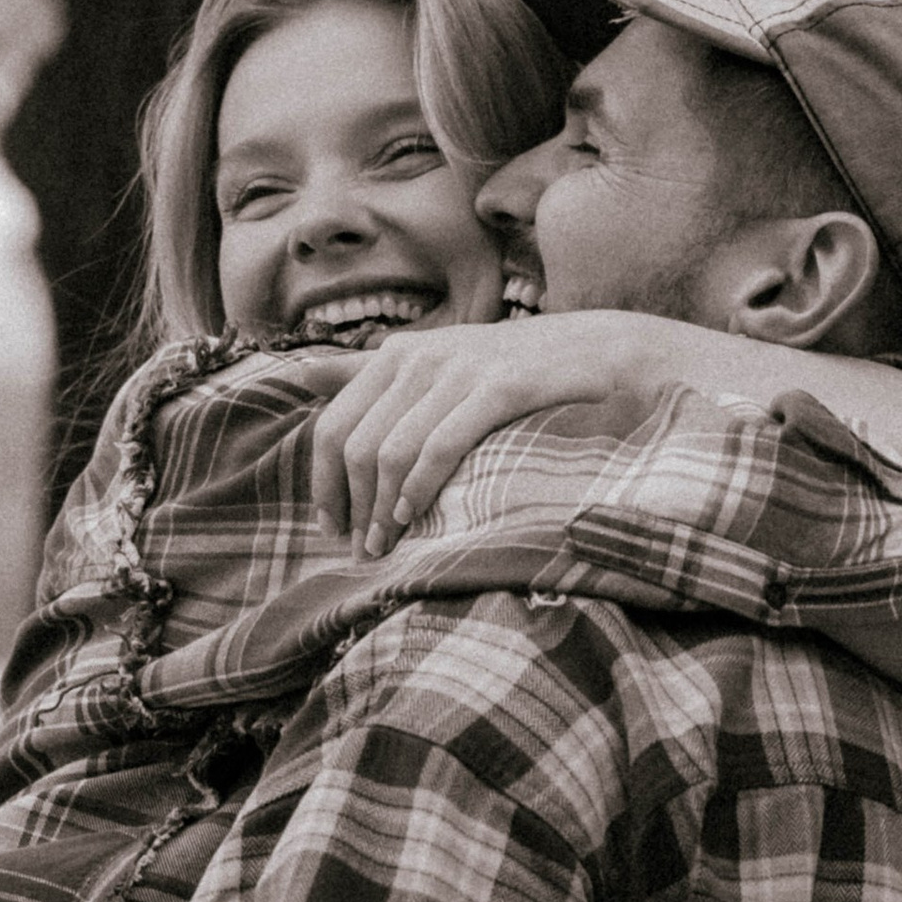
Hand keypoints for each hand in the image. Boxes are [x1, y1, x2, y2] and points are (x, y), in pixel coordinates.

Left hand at [304, 312, 712, 555]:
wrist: (602, 351)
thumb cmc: (515, 371)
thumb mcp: (439, 365)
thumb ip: (370, 374)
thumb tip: (299, 377)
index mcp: (399, 354)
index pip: (334, 424)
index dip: (325, 483)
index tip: (332, 527)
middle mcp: (421, 355)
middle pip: (355, 443)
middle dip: (352, 505)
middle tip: (362, 550)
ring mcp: (460, 368)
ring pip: (391, 450)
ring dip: (382, 509)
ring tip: (386, 546)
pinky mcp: (500, 387)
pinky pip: (440, 444)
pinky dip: (419, 486)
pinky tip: (415, 516)